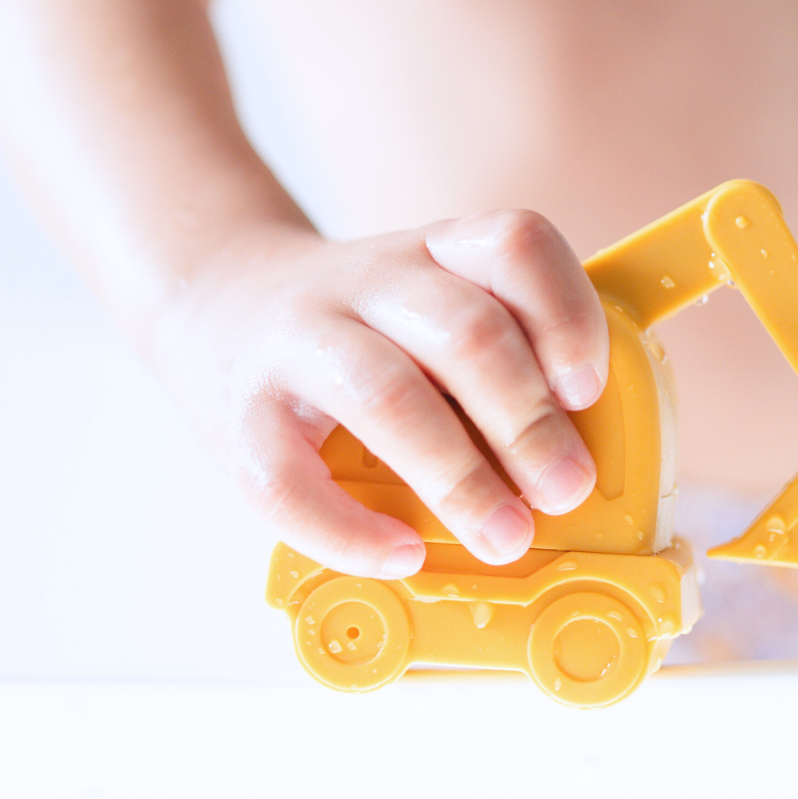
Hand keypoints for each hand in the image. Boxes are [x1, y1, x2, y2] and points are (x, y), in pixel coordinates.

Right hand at [154, 211, 608, 577]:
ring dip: (458, 478)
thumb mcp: (424, 304)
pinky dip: (352, 529)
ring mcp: (296, 342)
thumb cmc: (347, 327)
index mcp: (429, 254)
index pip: (513, 245)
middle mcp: (366, 284)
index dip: (564, 315)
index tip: (586, 390)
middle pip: (464, 332)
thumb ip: (491, 353)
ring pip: (388, 394)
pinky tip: (400, 552)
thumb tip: (568, 459)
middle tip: (565, 490)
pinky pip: (292, 481)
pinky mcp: (240, 414)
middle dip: (527, 421)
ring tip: (503, 535)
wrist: (211, 297)